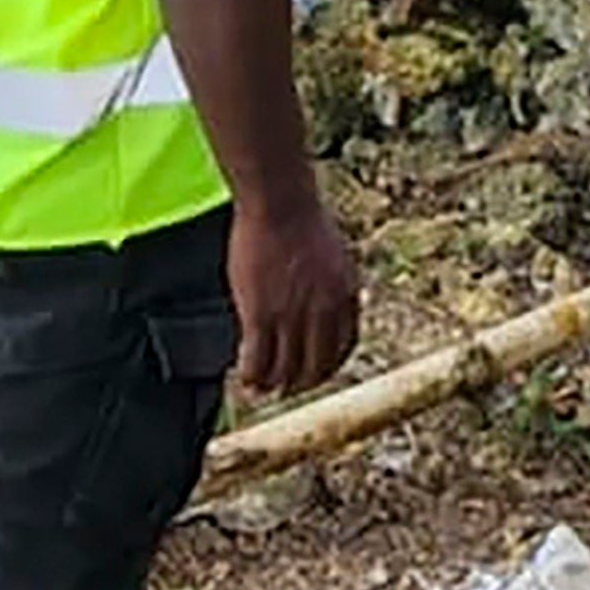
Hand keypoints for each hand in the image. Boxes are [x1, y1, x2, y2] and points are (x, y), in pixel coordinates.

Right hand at [227, 195, 360, 400]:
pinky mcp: (260, 315)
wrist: (280, 201)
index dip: (326, 367)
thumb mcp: (335, 257)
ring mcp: (292, 316)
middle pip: (315, 368)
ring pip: (284, 370)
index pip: (342, 349)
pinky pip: (256, 361)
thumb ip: (333, 288)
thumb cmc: (302, 220)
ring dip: (272, 385)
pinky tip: (243, 377)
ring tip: (259, 388)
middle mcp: (324, 313)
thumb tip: (328, 309)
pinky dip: (250, 375)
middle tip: (284, 389)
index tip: (313, 373)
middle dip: (299, 384)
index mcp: (346, 298)